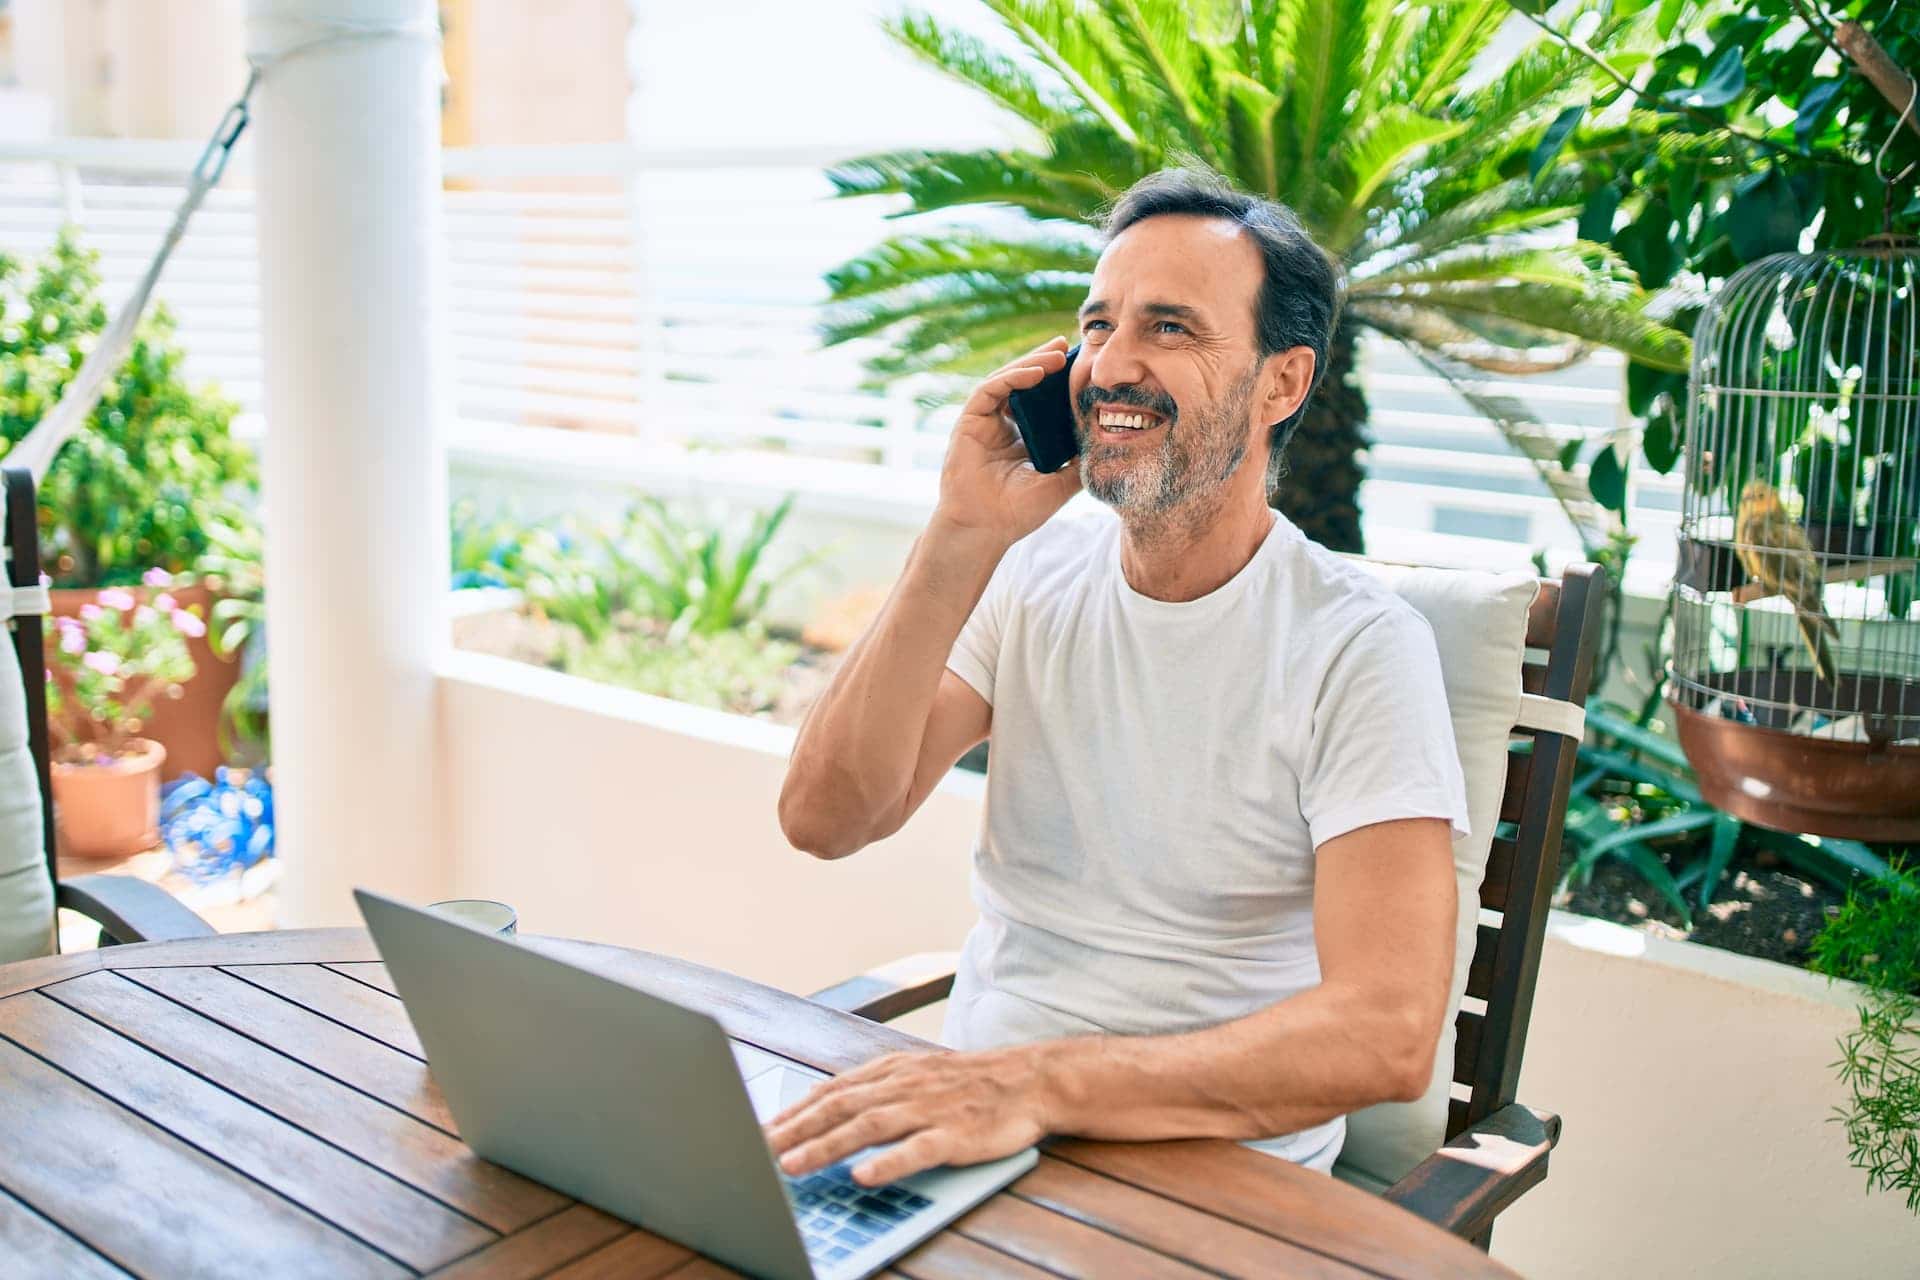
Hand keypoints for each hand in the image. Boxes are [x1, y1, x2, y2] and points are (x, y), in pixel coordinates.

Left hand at [763, 1046, 1051, 1185]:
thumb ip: (871, 1088)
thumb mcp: (915, 1073)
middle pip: (838, 1107)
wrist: (1029, 1079)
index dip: (792, 1111)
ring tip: (792, 1165)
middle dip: (794, 1130)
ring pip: (868, 1126)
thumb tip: (819, 1101)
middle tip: (757, 1151)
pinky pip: (917, 1149)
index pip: (830, 1091)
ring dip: (826, 1146)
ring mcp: (928, 1109)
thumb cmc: (969, 1083)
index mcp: (891, 1071)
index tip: (759, 1131)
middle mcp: (903, 1086)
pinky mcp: (954, 1135)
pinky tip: (863, 1177)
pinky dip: (888, 1163)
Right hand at [932, 337, 1082, 549]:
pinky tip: (1036, 372)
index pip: (1041, 397)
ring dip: (1032, 363)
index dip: (1059, 379)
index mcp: (1023, 435)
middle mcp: (1003, 424)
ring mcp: (985, 421)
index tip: (1082, 364)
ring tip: (1058, 354)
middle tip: (1070, 344)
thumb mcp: (1061, 483)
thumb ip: (1079, 462)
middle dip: (1046, 360)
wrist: (986, 529)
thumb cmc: (1018, 512)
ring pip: (1007, 378)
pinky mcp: (969, 421)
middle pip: (1024, 381)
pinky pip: (990, 389)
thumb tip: (1109, 443)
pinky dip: (1012, 377)